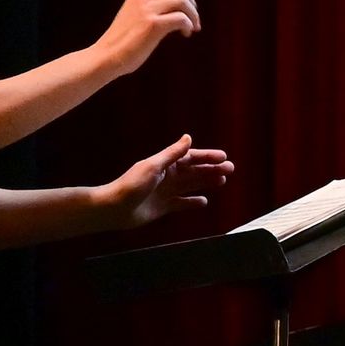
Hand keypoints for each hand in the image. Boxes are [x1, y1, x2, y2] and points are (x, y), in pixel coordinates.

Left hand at [96, 134, 231, 228]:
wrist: (114, 208)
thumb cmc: (131, 185)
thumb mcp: (153, 166)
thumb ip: (172, 153)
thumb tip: (188, 138)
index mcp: (164, 164)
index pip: (190, 157)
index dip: (207, 157)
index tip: (223, 157)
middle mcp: (167, 176)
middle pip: (194, 171)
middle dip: (211, 169)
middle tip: (230, 169)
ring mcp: (166, 191)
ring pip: (191, 185)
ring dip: (206, 182)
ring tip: (222, 182)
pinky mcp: (164, 206)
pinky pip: (182, 203)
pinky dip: (193, 202)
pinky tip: (204, 201)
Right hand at [98, 0, 201, 73]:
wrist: (106, 57)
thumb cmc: (122, 42)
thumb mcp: (134, 17)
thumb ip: (149, 9)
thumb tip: (174, 9)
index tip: (186, 11)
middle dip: (191, 3)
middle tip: (193, 20)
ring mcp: (146, 10)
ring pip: (182, 0)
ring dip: (193, 15)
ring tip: (192, 28)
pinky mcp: (152, 25)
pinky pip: (181, 18)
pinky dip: (189, 25)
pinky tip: (185, 34)